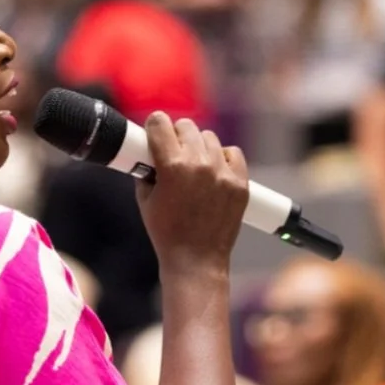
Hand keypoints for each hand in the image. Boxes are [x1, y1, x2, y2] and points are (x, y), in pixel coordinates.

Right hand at [137, 113, 248, 274]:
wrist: (196, 261)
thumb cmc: (166, 232)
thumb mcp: (145, 199)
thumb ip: (145, 169)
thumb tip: (148, 151)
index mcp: (172, 166)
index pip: (160, 123)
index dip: (154, 126)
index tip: (154, 132)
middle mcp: (199, 164)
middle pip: (187, 126)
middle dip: (177, 136)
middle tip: (174, 151)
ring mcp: (222, 173)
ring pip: (209, 138)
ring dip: (199, 147)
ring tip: (194, 165)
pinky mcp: (240, 183)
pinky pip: (233, 153)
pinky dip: (223, 158)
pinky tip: (214, 171)